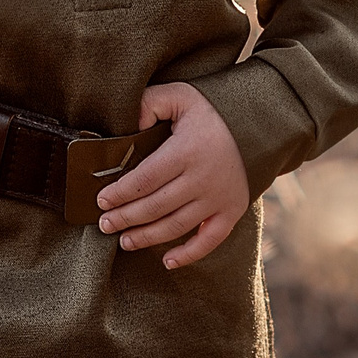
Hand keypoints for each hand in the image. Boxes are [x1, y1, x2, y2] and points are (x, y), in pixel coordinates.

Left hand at [96, 81, 248, 269]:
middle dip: (125, 218)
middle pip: (156, 206)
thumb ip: (150, 103)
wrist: (256, 127)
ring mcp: (219, 198)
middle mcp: (203, 178)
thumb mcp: (180, 96)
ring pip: (176, 226)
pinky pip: (209, 241)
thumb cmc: (210, 112)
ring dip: (147, 237)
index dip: (120, 193)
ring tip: (124, 241)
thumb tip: (128, 126)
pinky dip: (188, 255)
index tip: (101, 201)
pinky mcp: (232, 211)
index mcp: (187, 151)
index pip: (145, 179)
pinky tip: (167, 261)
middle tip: (104, 224)